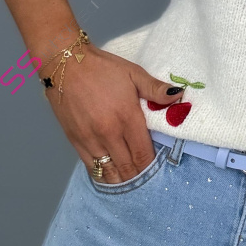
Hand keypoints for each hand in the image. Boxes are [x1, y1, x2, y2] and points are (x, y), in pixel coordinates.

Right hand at [42, 46, 177, 182]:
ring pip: (109, 172)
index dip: (151, 166)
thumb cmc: (102, 68)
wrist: (66, 64)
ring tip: (130, 180)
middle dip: (138, 176)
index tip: (158, 169)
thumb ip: (155, 89)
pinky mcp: (75, 141)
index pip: (143, 154)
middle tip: (146, 178)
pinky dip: (102, 174)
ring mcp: (90, 139)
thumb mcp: (133, 73)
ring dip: (121, 180)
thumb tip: (179, 96)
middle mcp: (109, 133)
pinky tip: (110, 176)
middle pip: (128, 168)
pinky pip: (91, 167)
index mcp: (127, 117)